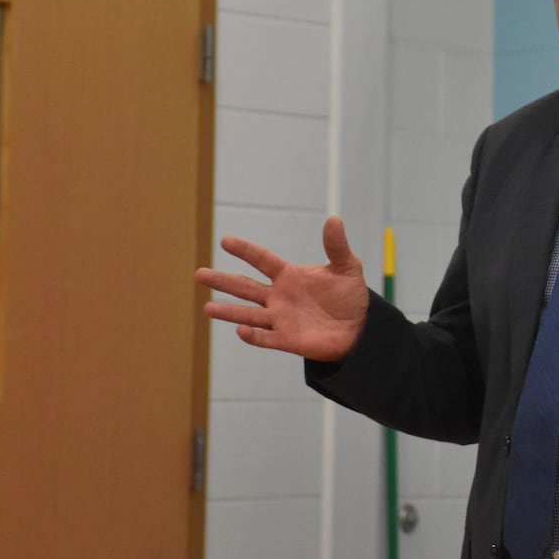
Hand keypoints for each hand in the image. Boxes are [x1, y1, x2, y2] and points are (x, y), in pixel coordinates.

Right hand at [196, 215, 370, 361]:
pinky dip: (253, 335)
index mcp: (289, 275)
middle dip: (222, 280)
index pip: (262, 259)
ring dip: (228, 311)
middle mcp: (279, 296)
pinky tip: (240, 330)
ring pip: (248, 314)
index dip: (245, 250)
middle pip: (245, 287)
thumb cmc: (350, 295)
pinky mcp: (287, 340)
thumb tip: (334, 218)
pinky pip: (266, 338)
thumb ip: (336, 246)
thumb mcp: (347, 267)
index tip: (225, 240)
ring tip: (207, 307)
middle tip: (199, 274)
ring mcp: (280, 319)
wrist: (359, 328)